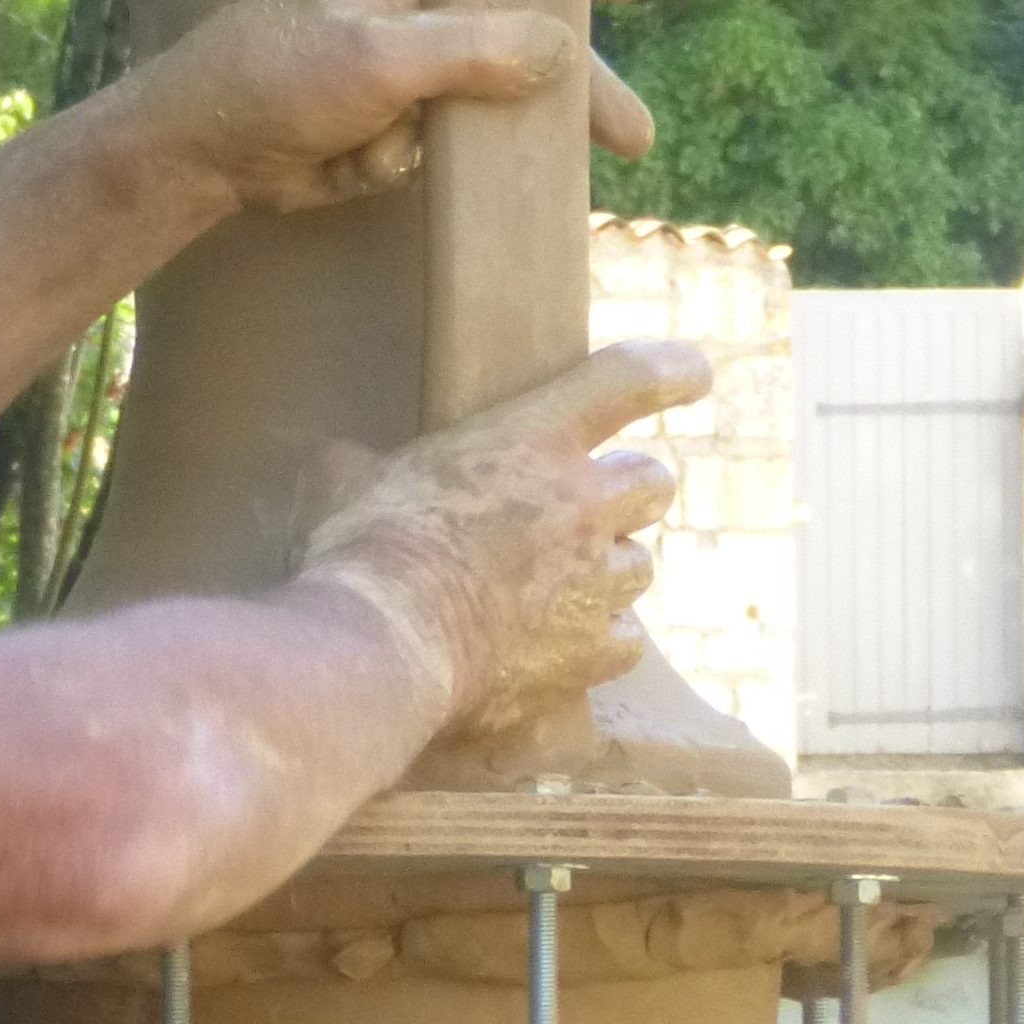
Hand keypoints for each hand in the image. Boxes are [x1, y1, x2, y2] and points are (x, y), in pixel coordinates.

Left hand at [137, 0, 653, 219]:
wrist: (198, 152)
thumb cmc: (273, 78)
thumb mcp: (379, 56)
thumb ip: (473, 49)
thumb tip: (561, 50)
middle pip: (520, 26)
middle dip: (568, 85)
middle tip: (628, 137)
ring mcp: (406, 57)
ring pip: (487, 94)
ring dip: (487, 136)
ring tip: (529, 162)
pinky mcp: (391, 114)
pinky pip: (440, 139)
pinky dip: (413, 160)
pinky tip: (361, 164)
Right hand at [293, 336, 708, 733]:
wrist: (384, 645)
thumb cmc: (363, 549)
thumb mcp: (350, 480)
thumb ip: (362, 460)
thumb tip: (326, 457)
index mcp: (535, 435)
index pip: (631, 379)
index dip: (673, 372)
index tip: (696, 376)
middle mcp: (584, 502)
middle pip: (654, 482)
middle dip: (629, 494)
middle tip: (590, 512)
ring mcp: (596, 580)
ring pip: (641, 566)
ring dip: (609, 572)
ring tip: (561, 590)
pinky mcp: (591, 651)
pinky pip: (625, 640)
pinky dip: (602, 641)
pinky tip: (564, 648)